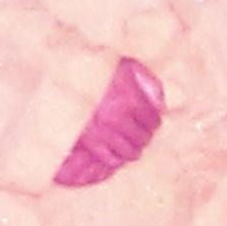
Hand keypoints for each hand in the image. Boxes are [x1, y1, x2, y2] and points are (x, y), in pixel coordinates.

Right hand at [53, 57, 164, 188]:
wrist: (66, 76)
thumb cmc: (98, 69)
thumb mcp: (126, 66)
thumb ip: (147, 78)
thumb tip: (160, 101)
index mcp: (130, 99)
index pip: (152, 120)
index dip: (154, 123)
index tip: (152, 124)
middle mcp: (119, 117)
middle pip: (143, 138)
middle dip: (145, 137)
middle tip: (142, 136)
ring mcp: (104, 131)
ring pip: (129, 152)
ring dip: (134, 151)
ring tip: (132, 148)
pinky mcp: (90, 141)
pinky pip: (110, 159)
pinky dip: (117, 160)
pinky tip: (117, 155)